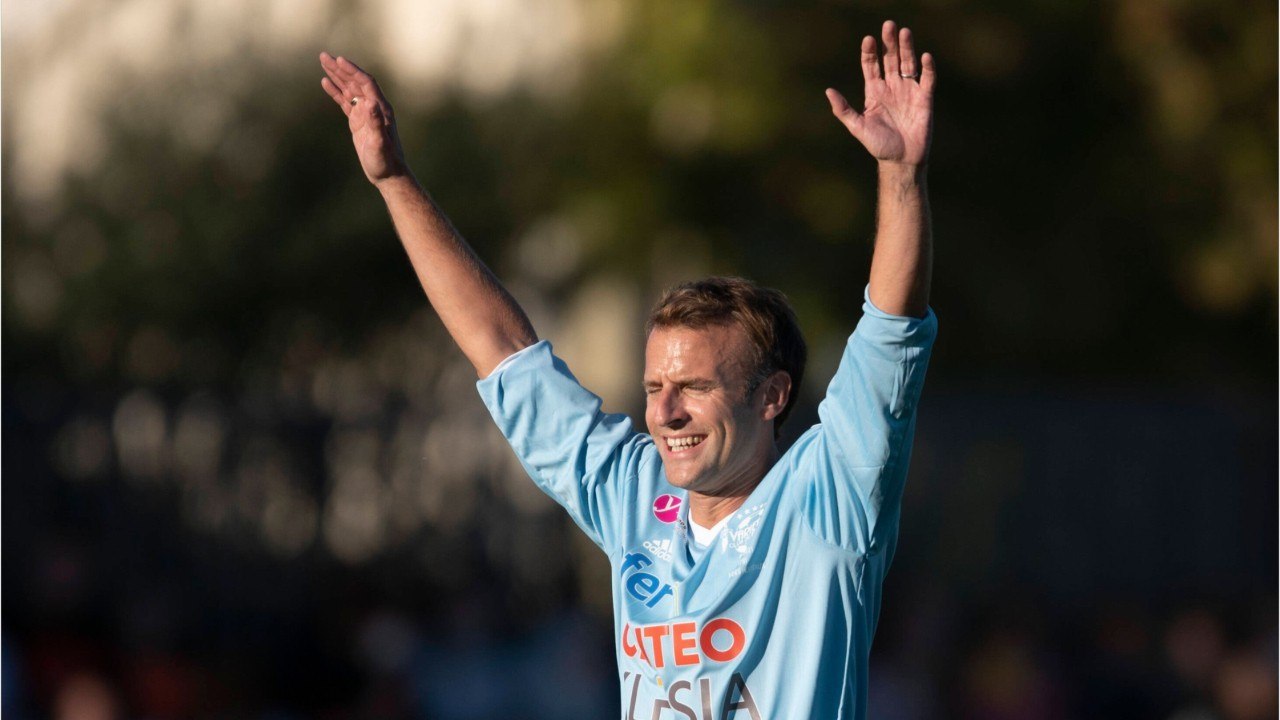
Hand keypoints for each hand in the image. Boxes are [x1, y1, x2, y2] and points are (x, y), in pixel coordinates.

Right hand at [319, 52, 407, 184]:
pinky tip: (326, 82)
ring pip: (349, 89)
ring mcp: (366, 113)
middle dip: (341, 68)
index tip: (338, 60)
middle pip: (356, 82)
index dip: (353, 71)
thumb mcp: (380, 143)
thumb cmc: (386, 161)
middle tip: (323, 56)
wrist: (388, 174)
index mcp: (381, 109)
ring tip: (323, 62)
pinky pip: (345, 101)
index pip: (366, 83)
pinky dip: (336, 91)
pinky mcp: (358, 121)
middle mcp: (374, 107)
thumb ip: (376, 123)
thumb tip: (370, 103)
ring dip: (337, 75)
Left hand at [826, 21, 934, 166]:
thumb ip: (844, 110)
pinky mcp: (924, 99)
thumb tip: (828, 90)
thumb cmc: (879, 146)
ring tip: (905, 32)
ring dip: (907, 48)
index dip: (869, 52)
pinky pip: (927, 79)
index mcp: (874, 92)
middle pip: (890, 59)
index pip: (871, 66)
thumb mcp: (858, 128)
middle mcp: (892, 87)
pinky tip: (925, 57)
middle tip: (889, 25)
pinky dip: (927, 68)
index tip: (868, 39)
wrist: (901, 161)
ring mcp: (909, 91)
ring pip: (908, 64)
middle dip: (889, 43)